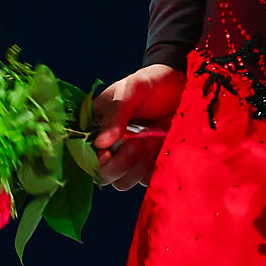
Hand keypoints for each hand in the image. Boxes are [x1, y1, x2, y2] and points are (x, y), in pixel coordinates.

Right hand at [93, 63, 185, 190]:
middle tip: (137, 143)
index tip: (106, 152)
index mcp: (96, 128)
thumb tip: (100, 143)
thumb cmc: (151, 83)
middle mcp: (110, 147)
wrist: (181, 85)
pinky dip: (154, 169)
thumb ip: (116, 114)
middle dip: (118, 165)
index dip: (93, 161)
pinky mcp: (150, 164)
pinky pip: (147, 180)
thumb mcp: (132, 90)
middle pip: (102, 176)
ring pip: (123, 182)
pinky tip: (163, 147)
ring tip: (153, 138)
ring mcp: (130, 158)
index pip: (84, 155)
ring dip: (138, 166)